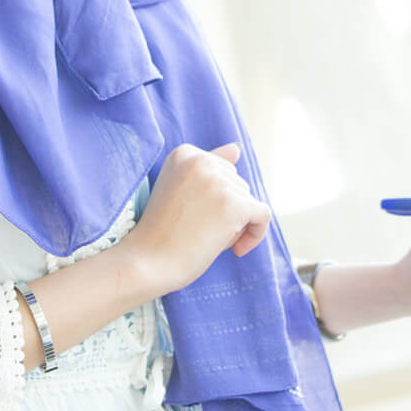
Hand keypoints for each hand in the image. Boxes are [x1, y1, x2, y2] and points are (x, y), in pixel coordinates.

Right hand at [123, 143, 272, 299]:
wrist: (148, 262)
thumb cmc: (162, 232)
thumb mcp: (181, 190)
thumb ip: (209, 167)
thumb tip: (237, 148)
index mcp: (184, 154)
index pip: (222, 170)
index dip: (215, 199)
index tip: (196, 216)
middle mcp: (200, 161)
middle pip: (237, 184)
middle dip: (226, 210)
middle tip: (195, 230)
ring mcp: (217, 182)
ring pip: (249, 201)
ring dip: (235, 225)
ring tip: (204, 238)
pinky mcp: (233, 205)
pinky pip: (263, 216)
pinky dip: (255, 235)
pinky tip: (236, 251)